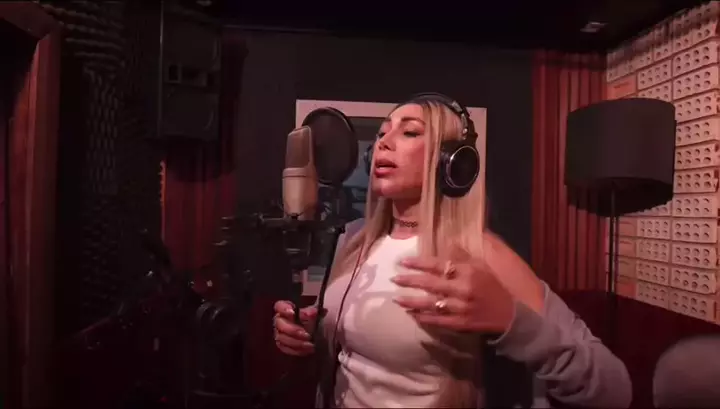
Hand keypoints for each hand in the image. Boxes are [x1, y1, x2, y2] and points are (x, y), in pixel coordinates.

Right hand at [273, 300, 317, 356]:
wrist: (315, 332)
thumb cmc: (313, 319)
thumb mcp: (315, 313)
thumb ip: (312, 312)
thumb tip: (312, 313)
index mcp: (286, 308)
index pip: (279, 306)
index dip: (284, 309)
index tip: (292, 313)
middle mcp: (280, 320)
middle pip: (280, 324)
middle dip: (293, 330)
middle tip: (307, 335)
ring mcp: (279, 333)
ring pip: (282, 339)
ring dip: (297, 342)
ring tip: (310, 345)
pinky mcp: (282, 345)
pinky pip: (286, 349)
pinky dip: (297, 350)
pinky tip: (307, 350)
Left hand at [391, 256, 514, 334]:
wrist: (510, 315)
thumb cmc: (494, 287)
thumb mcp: (481, 266)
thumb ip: (462, 256)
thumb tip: (447, 242)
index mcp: (467, 272)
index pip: (438, 265)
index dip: (419, 263)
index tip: (404, 262)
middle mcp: (462, 289)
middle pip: (430, 284)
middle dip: (410, 281)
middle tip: (394, 279)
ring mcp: (460, 308)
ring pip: (430, 304)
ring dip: (411, 301)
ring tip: (396, 298)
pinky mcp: (459, 323)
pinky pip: (437, 320)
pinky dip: (423, 317)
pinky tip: (411, 314)